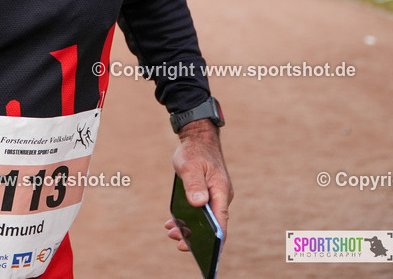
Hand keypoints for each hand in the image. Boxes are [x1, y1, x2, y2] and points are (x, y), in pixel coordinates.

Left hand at [164, 120, 231, 251]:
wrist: (197, 139)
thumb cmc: (194, 152)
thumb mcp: (190, 167)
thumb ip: (194, 185)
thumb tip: (199, 204)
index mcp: (221, 192)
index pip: (221, 222)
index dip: (214, 240)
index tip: (204, 253)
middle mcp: (221, 197)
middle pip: (213, 225)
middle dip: (196, 237)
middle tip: (178, 244)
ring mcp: (214, 196)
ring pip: (204, 220)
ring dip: (189, 228)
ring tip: (171, 233)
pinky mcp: (206, 195)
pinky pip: (199, 212)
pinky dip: (187, 219)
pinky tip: (173, 223)